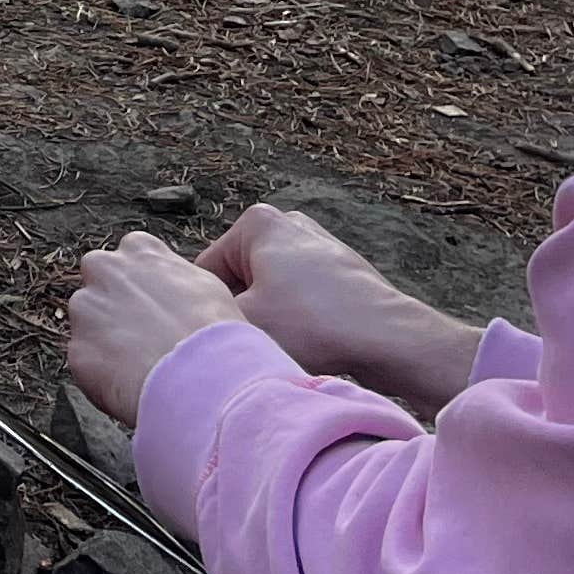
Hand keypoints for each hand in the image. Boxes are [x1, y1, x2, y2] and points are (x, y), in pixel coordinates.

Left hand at [65, 232, 242, 427]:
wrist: (204, 379)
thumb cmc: (215, 332)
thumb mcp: (205, 285)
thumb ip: (173, 275)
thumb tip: (169, 286)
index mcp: (137, 248)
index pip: (128, 261)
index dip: (142, 291)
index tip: (155, 313)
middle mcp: (102, 269)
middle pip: (100, 288)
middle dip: (113, 310)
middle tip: (143, 341)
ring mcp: (85, 309)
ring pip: (89, 327)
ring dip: (107, 345)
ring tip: (143, 370)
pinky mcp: (77, 350)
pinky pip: (88, 365)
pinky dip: (104, 378)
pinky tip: (133, 388)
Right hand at [194, 203, 485, 418]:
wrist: (389, 338)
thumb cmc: (314, 325)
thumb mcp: (244, 323)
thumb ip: (205, 317)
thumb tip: (184, 326)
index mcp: (255, 222)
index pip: (207, 271)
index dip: (207, 311)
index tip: (217, 342)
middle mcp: (286, 222)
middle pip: (241, 279)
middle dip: (243, 313)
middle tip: (251, 348)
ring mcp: (318, 243)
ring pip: (272, 291)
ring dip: (271, 320)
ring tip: (282, 350)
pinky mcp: (342, 269)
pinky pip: (302, 298)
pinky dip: (300, 321)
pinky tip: (309, 348)